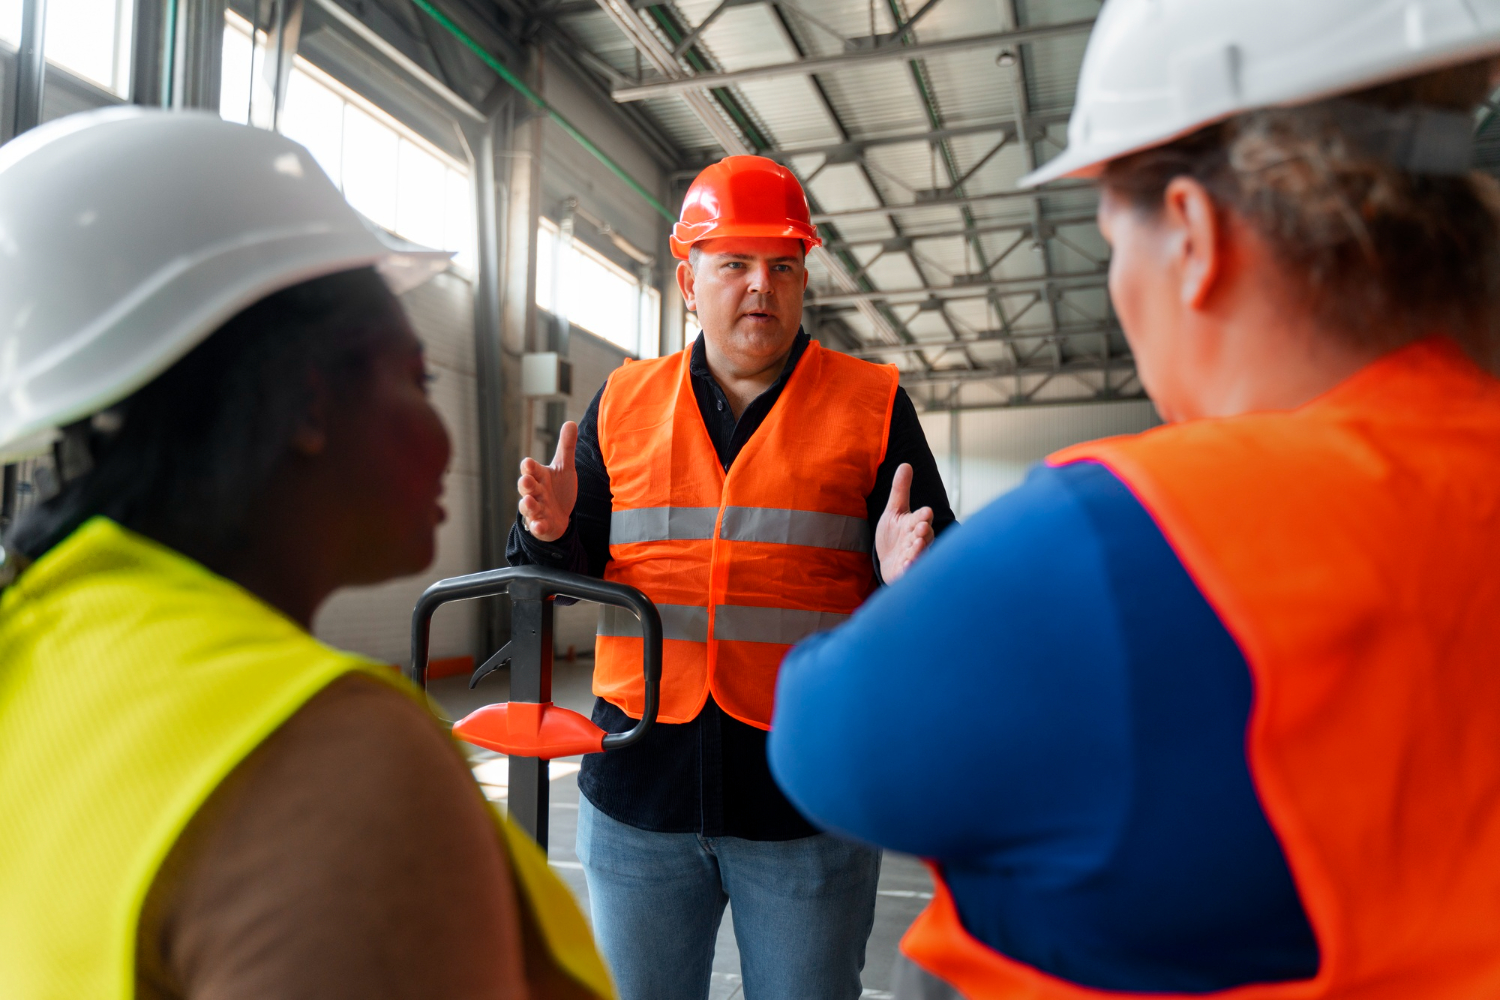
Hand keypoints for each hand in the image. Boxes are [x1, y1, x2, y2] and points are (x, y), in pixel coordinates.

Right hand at [518, 421, 577, 542]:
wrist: (559, 516)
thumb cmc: (558, 489)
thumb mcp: (564, 468)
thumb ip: (566, 447)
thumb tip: (570, 422)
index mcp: (539, 476)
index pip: (531, 469)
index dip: (529, 467)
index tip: (528, 463)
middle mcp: (535, 492)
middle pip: (526, 487)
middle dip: (525, 484)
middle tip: (525, 481)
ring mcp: (537, 509)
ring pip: (528, 507)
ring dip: (528, 505)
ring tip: (529, 502)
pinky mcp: (541, 525)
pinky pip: (537, 526)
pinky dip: (537, 526)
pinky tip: (540, 526)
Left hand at [874, 463, 934, 584]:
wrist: (889, 563)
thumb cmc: (895, 536)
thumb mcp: (894, 511)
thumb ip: (900, 490)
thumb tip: (906, 464)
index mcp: (914, 524)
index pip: (922, 518)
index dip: (924, 516)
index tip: (926, 512)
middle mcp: (916, 540)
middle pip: (924, 536)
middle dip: (924, 532)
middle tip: (922, 529)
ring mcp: (913, 557)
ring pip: (919, 554)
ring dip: (918, 551)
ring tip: (915, 547)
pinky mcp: (905, 572)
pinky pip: (909, 571)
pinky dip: (908, 569)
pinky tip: (905, 567)